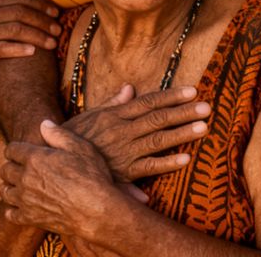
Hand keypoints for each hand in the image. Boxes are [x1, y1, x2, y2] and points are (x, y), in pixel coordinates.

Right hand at [0, 0, 60, 86]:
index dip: (40, 4)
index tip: (56, 12)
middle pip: (19, 12)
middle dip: (42, 20)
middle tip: (58, 29)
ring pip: (16, 29)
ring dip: (38, 36)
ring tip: (52, 43)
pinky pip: (4, 48)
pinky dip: (20, 49)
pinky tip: (33, 52)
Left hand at [0, 120, 124, 236]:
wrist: (97, 211)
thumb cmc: (92, 177)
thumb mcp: (80, 148)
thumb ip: (59, 134)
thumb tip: (44, 124)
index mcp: (35, 158)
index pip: (11, 149)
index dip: (15, 149)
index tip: (21, 152)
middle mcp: (25, 178)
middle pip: (4, 170)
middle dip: (10, 166)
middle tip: (19, 167)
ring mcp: (25, 200)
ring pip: (4, 191)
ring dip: (9, 186)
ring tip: (18, 186)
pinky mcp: (30, 218)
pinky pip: (10, 214)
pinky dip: (12, 210)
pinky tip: (21, 207)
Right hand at [64, 84, 209, 182]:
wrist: (54, 161)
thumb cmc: (71, 138)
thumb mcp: (89, 115)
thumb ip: (112, 103)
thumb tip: (129, 88)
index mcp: (115, 115)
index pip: (148, 102)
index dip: (171, 96)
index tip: (192, 91)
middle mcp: (121, 131)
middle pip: (157, 118)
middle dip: (183, 112)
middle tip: (207, 106)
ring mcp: (123, 151)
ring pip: (157, 140)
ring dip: (181, 134)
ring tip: (203, 127)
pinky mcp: (122, 173)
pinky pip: (148, 167)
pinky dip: (166, 163)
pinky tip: (185, 159)